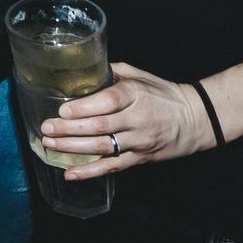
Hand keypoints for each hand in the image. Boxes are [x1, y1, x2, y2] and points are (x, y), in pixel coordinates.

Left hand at [35, 62, 217, 181]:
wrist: (196, 119)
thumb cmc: (164, 94)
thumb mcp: (140, 75)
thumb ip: (112, 72)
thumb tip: (82, 69)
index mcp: (136, 95)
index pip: (108, 102)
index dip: (84, 108)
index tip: (62, 109)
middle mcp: (137, 119)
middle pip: (100, 127)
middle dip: (69, 130)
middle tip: (46, 129)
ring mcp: (139, 142)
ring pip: (103, 148)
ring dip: (73, 149)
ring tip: (50, 145)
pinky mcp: (140, 159)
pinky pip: (112, 167)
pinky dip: (90, 172)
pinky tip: (70, 173)